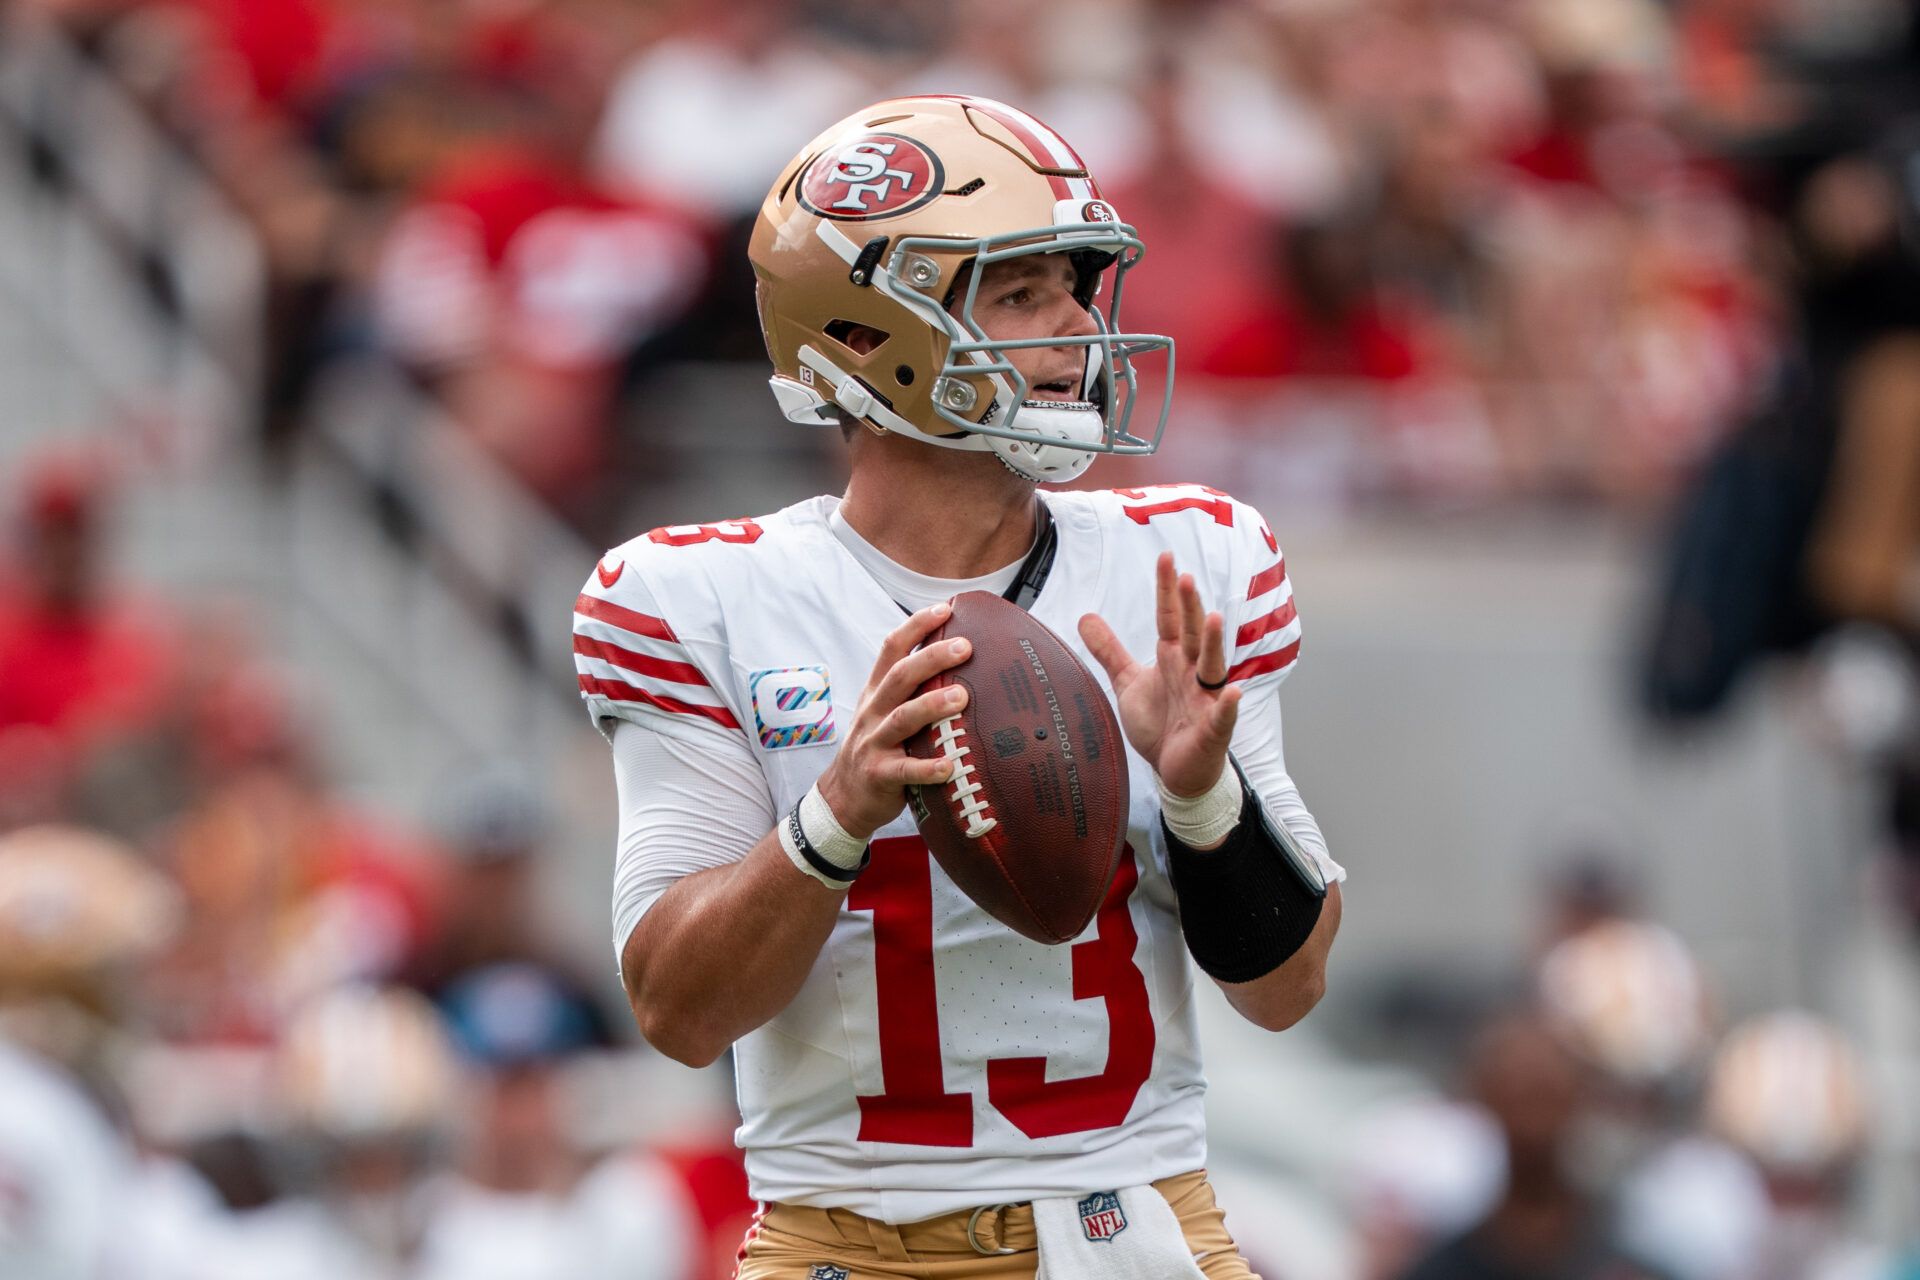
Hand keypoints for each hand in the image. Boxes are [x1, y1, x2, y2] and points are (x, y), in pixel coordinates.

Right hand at [816, 602, 972, 840]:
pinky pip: (905, 771)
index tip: (945, 609)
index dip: (916, 626)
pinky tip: (950, 765)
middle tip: (965, 647)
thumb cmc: (877, 749)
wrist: (843, 797)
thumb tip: (958, 665)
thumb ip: (911, 692)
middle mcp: (873, 712)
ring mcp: (873, 743)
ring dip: (932, 706)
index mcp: (876, 693)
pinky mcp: (879, 775)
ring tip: (961, 697)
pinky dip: (927, 767)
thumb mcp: (884, 713)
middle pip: (900, 677)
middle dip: (931, 658)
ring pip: (902, 718)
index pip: (892, 649)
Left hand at [1079, 552, 1238, 797]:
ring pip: (1211, 666)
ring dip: (1211, 643)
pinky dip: (1228, 706)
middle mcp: (1192, 672)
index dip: (1166, 590)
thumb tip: (1084, 617)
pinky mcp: (1213, 730)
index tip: (1166, 558)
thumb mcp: (1128, 682)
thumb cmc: (1159, 724)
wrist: (1174, 770)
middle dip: (1189, 607)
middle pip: (1191, 634)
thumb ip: (1109, 650)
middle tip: (1184, 578)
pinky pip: (1223, 716)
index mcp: (1172, 658)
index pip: (1170, 618)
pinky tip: (1233, 693)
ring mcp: (1205, 699)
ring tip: (1212, 618)